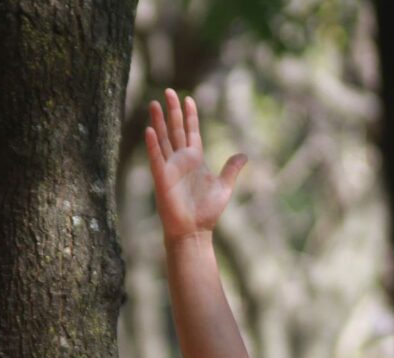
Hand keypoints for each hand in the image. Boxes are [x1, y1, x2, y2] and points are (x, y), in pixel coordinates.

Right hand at [145, 89, 246, 241]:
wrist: (194, 230)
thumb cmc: (207, 212)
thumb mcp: (224, 186)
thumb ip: (231, 169)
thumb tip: (244, 155)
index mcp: (195, 159)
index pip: (191, 131)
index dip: (190, 115)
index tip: (188, 98)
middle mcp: (180, 160)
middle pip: (175, 129)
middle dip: (172, 110)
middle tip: (168, 91)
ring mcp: (169, 167)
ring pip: (163, 139)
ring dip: (158, 121)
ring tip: (154, 103)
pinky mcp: (162, 178)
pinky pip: (155, 158)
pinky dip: (152, 145)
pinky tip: (149, 130)